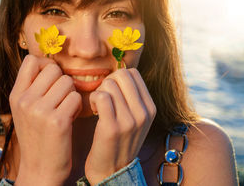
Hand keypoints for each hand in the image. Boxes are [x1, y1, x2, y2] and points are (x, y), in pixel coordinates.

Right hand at [9, 55, 82, 185]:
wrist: (39, 170)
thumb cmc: (37, 136)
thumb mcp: (25, 110)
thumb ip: (33, 87)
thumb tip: (50, 62)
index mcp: (15, 95)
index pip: (31, 60)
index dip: (46, 66)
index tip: (52, 81)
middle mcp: (25, 100)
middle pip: (54, 69)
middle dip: (62, 81)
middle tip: (60, 99)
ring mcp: (39, 111)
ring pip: (68, 82)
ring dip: (71, 95)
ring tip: (64, 110)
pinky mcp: (57, 121)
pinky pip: (76, 98)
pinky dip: (77, 107)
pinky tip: (69, 119)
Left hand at [85, 68, 155, 184]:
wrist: (112, 171)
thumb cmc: (119, 139)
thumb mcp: (134, 118)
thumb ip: (131, 96)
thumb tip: (119, 72)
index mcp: (150, 107)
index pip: (133, 73)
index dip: (117, 78)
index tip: (112, 93)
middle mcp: (144, 113)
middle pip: (121, 75)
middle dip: (108, 82)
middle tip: (104, 98)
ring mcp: (130, 121)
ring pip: (109, 84)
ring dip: (99, 92)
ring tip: (99, 107)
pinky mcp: (112, 127)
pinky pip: (101, 97)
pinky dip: (93, 100)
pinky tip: (94, 111)